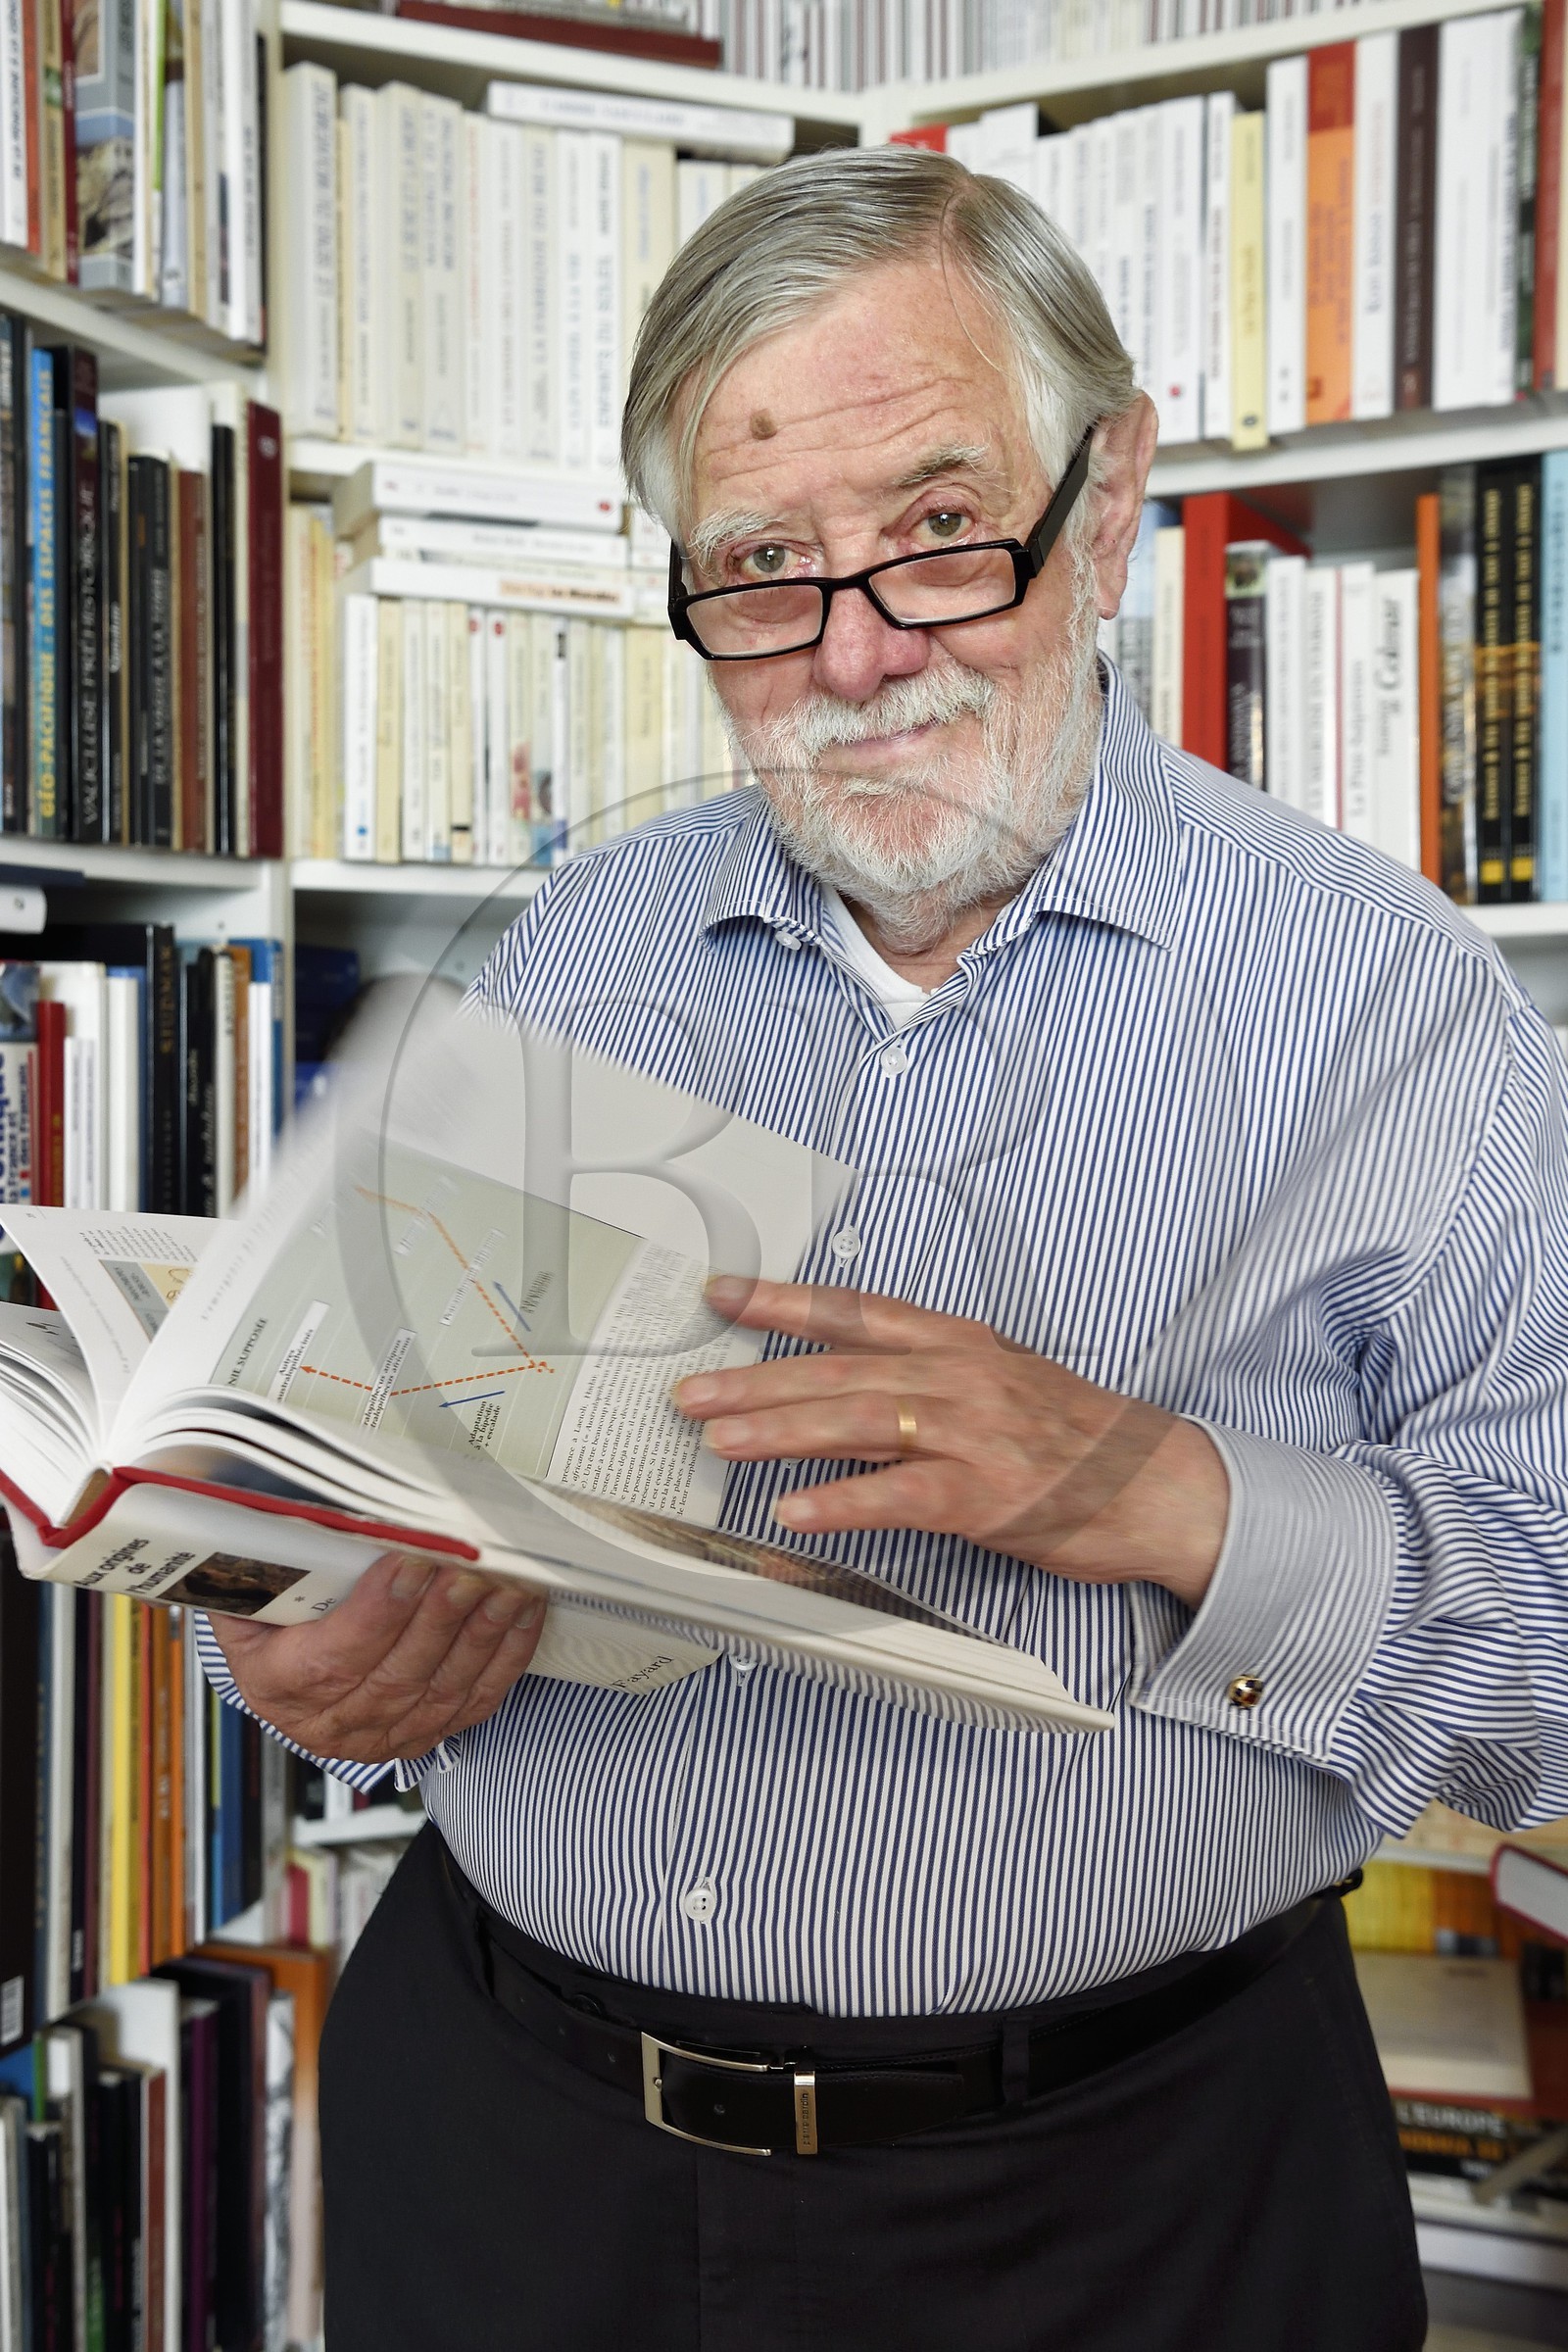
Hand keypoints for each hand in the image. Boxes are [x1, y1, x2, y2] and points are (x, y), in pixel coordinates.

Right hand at [209, 1552, 547, 1765]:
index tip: (408, 1564)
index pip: (332, 1659)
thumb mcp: (252, 1590)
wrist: (282, 1671)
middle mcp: (331, 1720)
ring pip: (442, 1688)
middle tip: (469, 1569)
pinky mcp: (429, 1731)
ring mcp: (385, 1732)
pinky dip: (505, 1654)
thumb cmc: (272, 1621)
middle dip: (440, 1618)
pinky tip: (521, 1613)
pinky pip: (476, 1698)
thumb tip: (307, 1511)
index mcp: (278, 1683)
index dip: (376, 1613)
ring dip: (481, 1634)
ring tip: (506, 1586)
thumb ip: (275, 1561)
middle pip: (396, 1675)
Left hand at [674, 1279, 1228, 1607]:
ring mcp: (972, 1433)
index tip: (721, 1295)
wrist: (1162, 1482)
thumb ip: (924, 1378)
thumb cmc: (1077, 1437)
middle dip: (753, 1378)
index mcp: (957, 1342)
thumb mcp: (999, 1380)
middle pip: (837, 1369)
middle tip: (690, 1391)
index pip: (853, 1310)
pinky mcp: (986, 1494)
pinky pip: (898, 1496)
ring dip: (778, 1430)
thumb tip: (842, 1385)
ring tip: (718, 1439)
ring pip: (857, 1422)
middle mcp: (959, 1375)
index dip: (781, 1301)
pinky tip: (792, 1511)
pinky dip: (841, 1502)